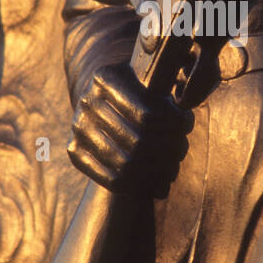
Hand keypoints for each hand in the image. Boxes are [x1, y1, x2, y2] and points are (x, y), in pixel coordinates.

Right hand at [68, 62, 192, 197]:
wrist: (109, 105)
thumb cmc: (142, 91)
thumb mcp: (155, 77)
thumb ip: (174, 79)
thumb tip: (188, 90)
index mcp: (105, 77)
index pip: (148, 114)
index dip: (174, 124)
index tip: (187, 124)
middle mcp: (86, 101)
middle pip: (139, 140)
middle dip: (167, 149)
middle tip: (182, 150)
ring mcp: (77, 128)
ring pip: (127, 163)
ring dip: (156, 170)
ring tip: (173, 167)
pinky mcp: (74, 151)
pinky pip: (111, 179)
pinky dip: (139, 185)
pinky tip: (156, 180)